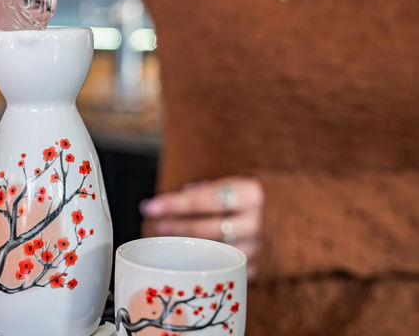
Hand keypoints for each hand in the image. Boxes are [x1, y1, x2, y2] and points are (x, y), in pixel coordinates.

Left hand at [139, 176, 263, 277]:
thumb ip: (210, 190)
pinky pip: (223, 268)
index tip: (148, 207)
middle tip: (156, 224)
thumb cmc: (258, 197)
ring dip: (184, 245)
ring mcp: (258, 249)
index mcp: (251, 195)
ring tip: (166, 236)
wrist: (302, 216)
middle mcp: (256, 223)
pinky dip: (203, 261)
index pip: (202, 200)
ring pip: (211, 251)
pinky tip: (189, 255)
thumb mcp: (238, 183)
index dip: (172, 204)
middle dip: (174, 226)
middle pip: (203, 229)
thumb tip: (181, 194)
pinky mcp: (256, 267)